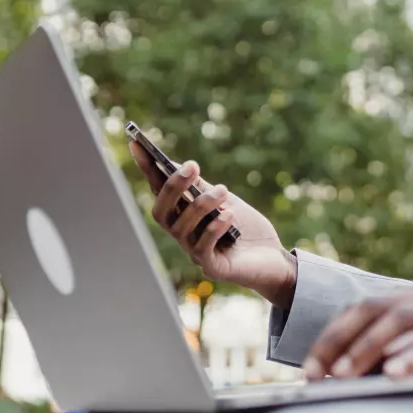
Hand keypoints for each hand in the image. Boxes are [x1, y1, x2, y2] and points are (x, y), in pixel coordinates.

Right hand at [130, 142, 296, 307]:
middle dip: (173, 188)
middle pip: (162, 213)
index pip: (159, 192)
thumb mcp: (223, 200)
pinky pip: (203, 249)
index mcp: (183, 216)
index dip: (147, 170)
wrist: (274, 257)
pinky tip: (229, 214)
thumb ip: (201, 187)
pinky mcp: (213, 268)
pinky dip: (214, 228)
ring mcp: (195, 253)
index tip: (138, 144)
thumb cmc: (246, 228)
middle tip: (192, 166)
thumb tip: (176, 165)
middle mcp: (183, 235)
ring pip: (182, 229)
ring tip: (222, 190)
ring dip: (202, 205)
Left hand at [302, 287, 412, 380]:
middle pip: (375, 309)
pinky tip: (396, 375)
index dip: (334, 335)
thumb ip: (408, 351)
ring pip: (403, 320)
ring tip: (345, 375)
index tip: (310, 367)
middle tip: (316, 373)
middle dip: (340, 341)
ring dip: (369, 348)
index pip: (365, 307)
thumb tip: (362, 378)